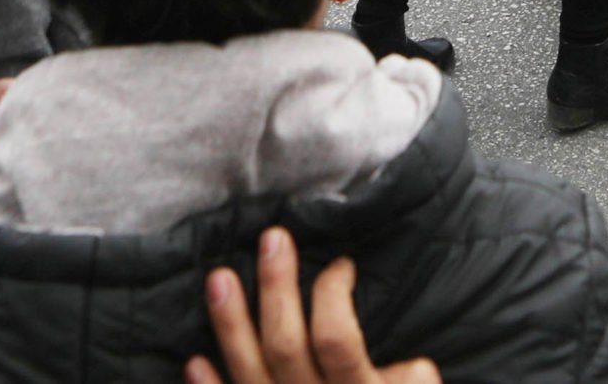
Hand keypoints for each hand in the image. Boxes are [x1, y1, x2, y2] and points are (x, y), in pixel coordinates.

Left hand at [188, 228, 439, 383]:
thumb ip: (412, 382)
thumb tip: (407, 361)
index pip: (336, 338)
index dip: (333, 293)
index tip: (340, 264)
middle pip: (285, 346)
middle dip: (276, 287)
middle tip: (271, 238)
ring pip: (249, 374)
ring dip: (230, 324)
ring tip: (219, 277)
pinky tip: (195, 359)